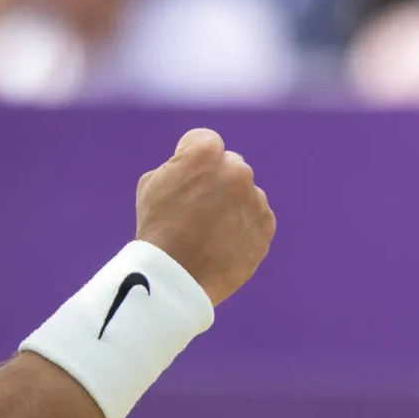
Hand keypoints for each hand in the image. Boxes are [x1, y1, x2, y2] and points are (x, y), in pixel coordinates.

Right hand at [135, 129, 274, 305]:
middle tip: (197, 207)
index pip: (204, 141)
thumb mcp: (152, 182)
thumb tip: (196, 168)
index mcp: (206, 153)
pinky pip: (255, 216)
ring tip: (209, 230)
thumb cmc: (158, 227)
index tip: (183, 177)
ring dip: (231, 203)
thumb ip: (180, 165)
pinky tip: (222, 241)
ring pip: (244, 192)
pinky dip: (243, 225)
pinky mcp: (266, 224)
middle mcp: (237, 170)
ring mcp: (255, 198)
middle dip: (216, 179)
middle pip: (228, 165)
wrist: (177, 276)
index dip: (190, 157)